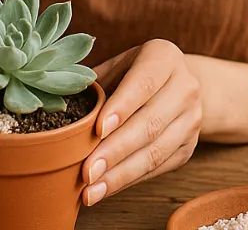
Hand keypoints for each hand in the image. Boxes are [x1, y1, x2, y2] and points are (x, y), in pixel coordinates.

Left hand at [81, 39, 202, 205]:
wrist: (176, 86)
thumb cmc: (133, 75)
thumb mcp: (116, 67)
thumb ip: (93, 83)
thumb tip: (55, 106)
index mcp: (164, 57)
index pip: (143, 83)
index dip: (121, 108)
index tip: (97, 130)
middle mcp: (185, 87)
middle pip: (150, 124)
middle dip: (115, 151)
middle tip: (86, 172)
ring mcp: (192, 119)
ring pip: (155, 152)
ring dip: (120, 174)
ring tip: (91, 190)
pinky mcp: (189, 147)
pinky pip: (158, 168)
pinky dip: (129, 181)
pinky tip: (105, 189)